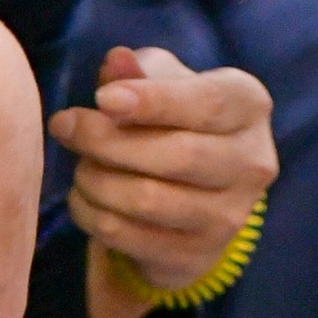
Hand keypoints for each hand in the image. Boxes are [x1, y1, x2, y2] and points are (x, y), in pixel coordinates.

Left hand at [50, 41, 275, 317]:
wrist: (195, 194)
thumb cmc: (175, 119)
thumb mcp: (162, 82)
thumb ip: (140, 71)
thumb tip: (116, 62)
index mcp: (249, 106)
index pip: (206, 104)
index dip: (152, 101)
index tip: (102, 98)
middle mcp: (251, 163)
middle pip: (176, 155)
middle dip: (107, 140)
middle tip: (65, 126)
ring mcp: (228, 217)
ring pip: (148, 200)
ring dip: (95, 179)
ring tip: (79, 163)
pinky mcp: (195, 256)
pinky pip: (128, 236)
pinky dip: (91, 214)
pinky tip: (83, 196)